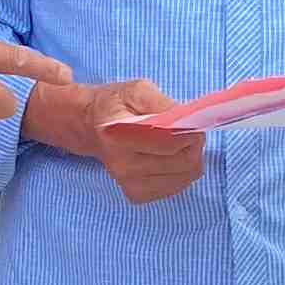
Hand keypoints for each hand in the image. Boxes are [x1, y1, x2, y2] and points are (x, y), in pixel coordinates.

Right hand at [45, 77, 206, 205]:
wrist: (89, 127)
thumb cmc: (115, 104)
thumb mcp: (137, 90)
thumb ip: (162, 103)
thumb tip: (187, 119)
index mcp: (118, 136)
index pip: (168, 143)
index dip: (190, 132)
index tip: (193, 122)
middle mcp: (122, 165)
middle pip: (182, 162)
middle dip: (194, 145)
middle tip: (191, 131)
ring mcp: (129, 184)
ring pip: (184, 177)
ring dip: (191, 158)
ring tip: (180, 143)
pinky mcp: (137, 195)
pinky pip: (176, 187)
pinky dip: (182, 172)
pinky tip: (171, 158)